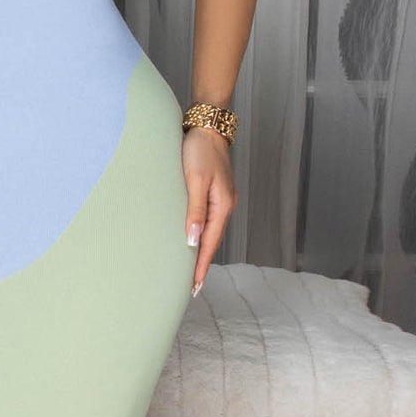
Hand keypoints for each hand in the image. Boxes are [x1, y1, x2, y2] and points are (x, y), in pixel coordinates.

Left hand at [182, 126, 237, 293]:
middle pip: (212, 242)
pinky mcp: (213, 194)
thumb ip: (194, 210)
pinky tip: (193, 242)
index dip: (200, 265)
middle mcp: (225, 206)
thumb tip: (192, 239)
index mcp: (222, 205)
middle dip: (201, 264)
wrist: (206, 128)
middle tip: (191, 288)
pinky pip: (207, 221)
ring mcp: (221, 200)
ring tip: (190, 271)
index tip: (193, 286)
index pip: (210, 243)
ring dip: (200, 251)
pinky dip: (200, 236)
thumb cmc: (199, 150)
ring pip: (209, 233)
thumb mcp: (195, 179)